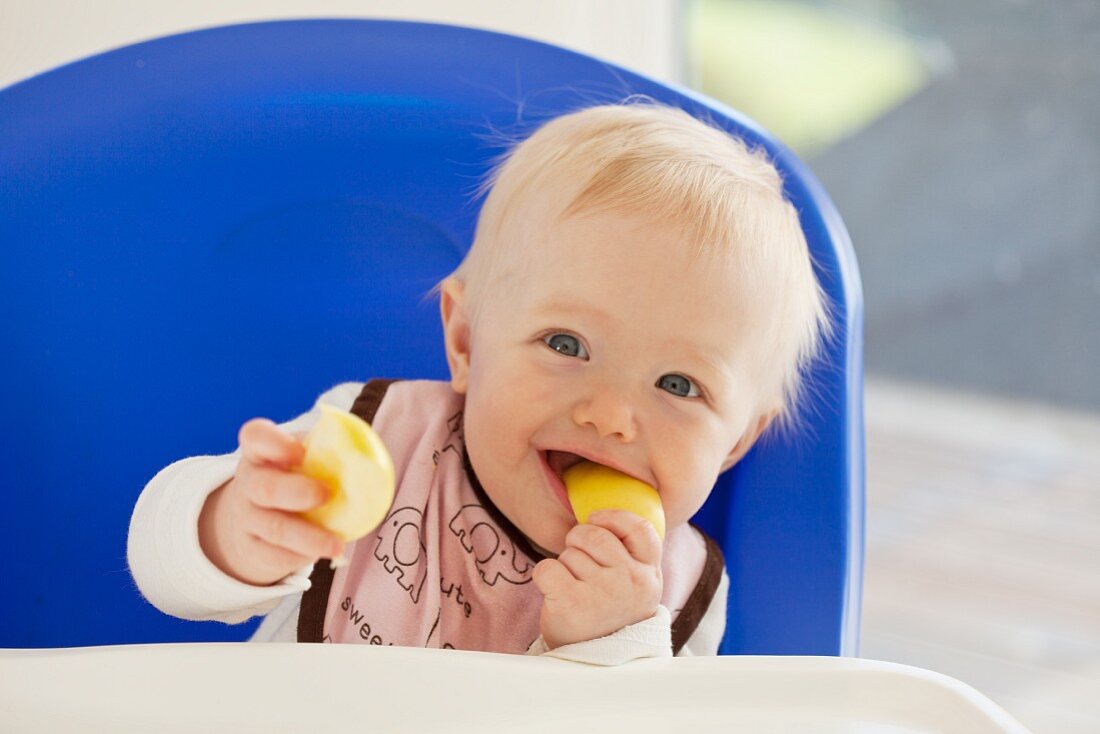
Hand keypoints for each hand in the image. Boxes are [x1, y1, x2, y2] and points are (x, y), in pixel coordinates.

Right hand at [198, 418, 344, 585]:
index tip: (299, 451)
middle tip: (326, 494)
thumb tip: (373, 463)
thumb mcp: (305, 460)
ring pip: (275, 528)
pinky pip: (279, 555)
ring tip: (336, 544)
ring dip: (309, 538)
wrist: (257, 521)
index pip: (256, 437)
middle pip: (264, 487)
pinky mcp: (252, 549)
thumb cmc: (294, 480)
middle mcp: (248, 482)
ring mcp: (247, 517)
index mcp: (261, 452)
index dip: (275, 443)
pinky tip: (325, 551)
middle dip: (296, 492)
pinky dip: (303, 556)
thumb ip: (329, 455)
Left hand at [532, 510, 662, 649]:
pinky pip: (546, 567)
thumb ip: (630, 554)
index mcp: (649, 575)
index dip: (614, 517)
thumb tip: (602, 516)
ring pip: (569, 552)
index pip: (640, 528)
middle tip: (579, 563)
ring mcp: (603, 593)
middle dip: (578, 541)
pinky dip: (544, 577)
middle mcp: (630, 581)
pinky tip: (555, 594)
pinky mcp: (572, 602)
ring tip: (574, 588)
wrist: (594, 662)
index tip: (597, 520)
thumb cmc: (610, 613)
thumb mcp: (635, 586)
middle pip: (594, 534)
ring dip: (565, 565)